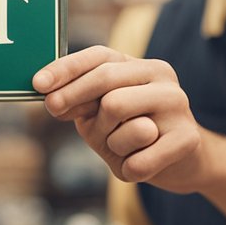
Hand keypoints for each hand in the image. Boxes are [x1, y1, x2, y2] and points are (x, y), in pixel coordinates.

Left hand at [34, 46, 203, 191]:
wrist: (185, 164)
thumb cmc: (133, 136)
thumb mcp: (101, 117)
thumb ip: (80, 103)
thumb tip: (49, 96)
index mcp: (141, 67)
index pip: (99, 56)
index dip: (65, 68)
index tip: (37, 84)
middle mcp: (162, 78)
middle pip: (106, 79)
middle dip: (73, 94)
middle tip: (52, 109)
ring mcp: (178, 105)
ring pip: (117, 112)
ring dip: (109, 140)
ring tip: (122, 148)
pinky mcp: (187, 138)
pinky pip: (138, 158)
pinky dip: (128, 168)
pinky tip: (138, 167)